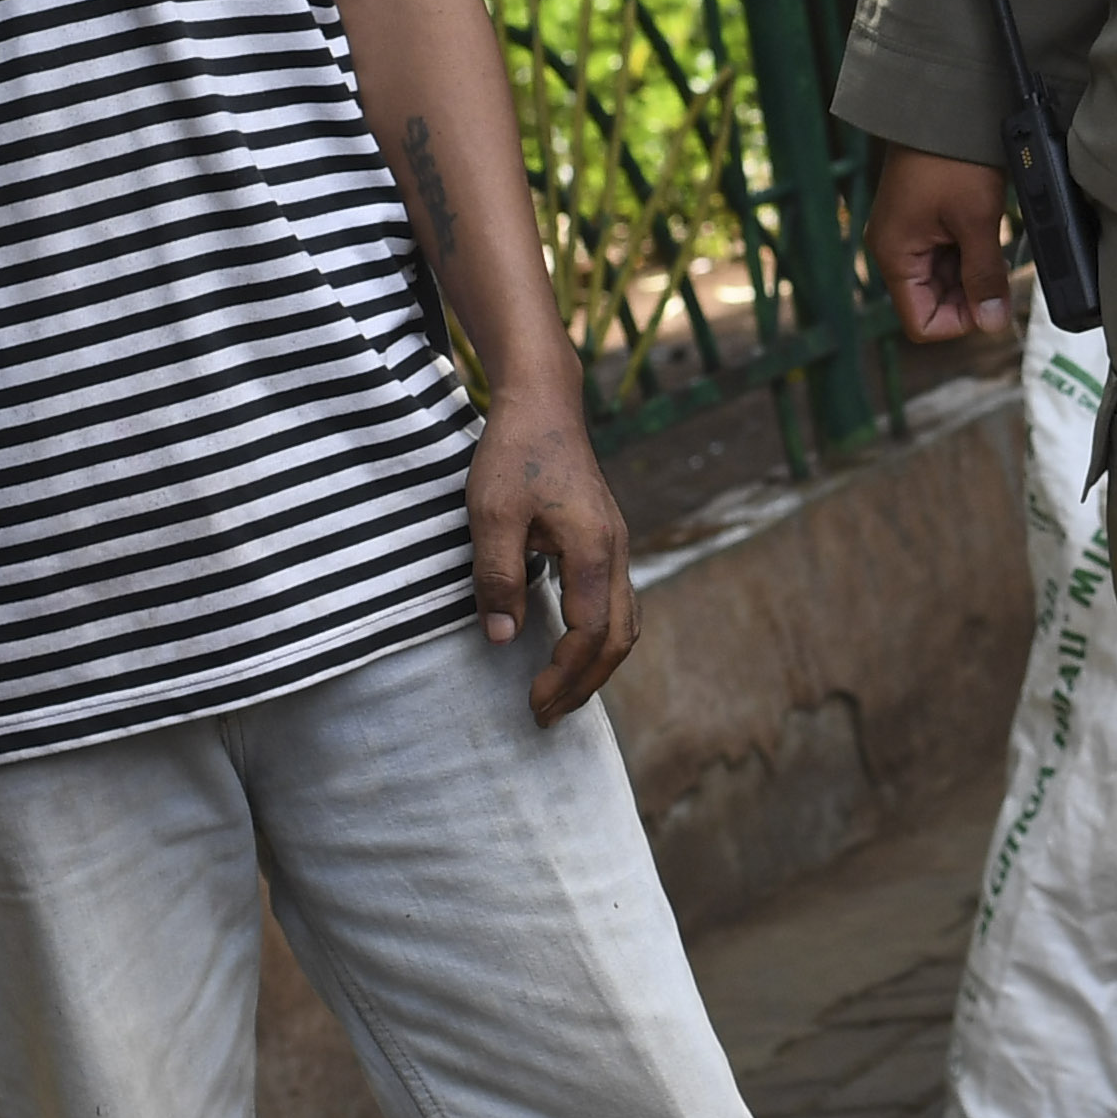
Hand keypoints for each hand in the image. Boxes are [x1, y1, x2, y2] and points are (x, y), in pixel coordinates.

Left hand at [468, 408, 637, 720]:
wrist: (543, 403)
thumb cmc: (514, 452)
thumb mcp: (491, 515)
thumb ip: (498, 577)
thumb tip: (503, 639)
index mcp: (594, 549)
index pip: (590, 634)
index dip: (564, 675)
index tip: (531, 702)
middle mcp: (616, 552)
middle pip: (619, 638)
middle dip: (585, 684)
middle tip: (545, 715)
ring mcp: (615, 545)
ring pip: (625, 623)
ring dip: (597, 666)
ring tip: (561, 694)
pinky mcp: (605, 540)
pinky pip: (617, 603)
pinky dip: (600, 638)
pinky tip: (570, 648)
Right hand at [873, 145, 1016, 340]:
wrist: (942, 105)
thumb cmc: (952, 158)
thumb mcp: (976, 221)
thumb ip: (984, 276)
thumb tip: (993, 323)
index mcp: (896, 256)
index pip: (922, 323)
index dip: (961, 321)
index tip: (991, 300)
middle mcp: (895, 250)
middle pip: (933, 302)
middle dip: (970, 294)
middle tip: (999, 266)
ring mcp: (908, 234)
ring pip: (943, 278)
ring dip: (972, 271)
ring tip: (991, 239)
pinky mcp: (922, 219)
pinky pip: (945, 253)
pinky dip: (968, 252)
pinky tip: (986, 230)